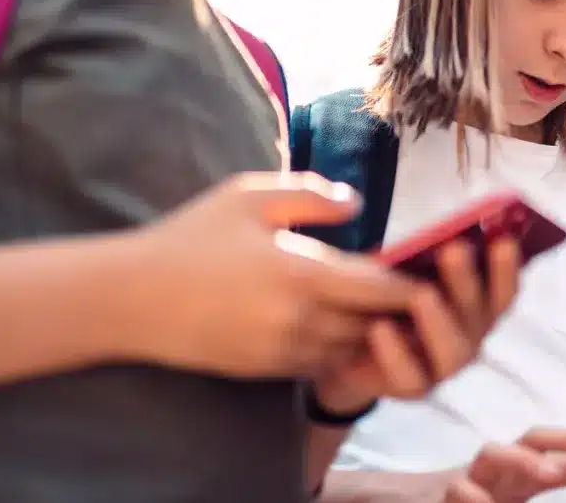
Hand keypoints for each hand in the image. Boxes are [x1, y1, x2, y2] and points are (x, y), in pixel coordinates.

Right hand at [127, 172, 420, 378]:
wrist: (132, 298)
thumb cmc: (192, 237)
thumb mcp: (248, 196)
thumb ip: (310, 195)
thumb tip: (357, 203)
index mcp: (301, 273)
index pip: (380, 288)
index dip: (412, 281)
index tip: (433, 268)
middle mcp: (298, 320)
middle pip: (374, 323)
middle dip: (397, 308)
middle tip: (418, 286)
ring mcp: (282, 351)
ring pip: (350, 348)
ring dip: (368, 330)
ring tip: (380, 304)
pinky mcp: (265, 371)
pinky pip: (320, 363)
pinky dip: (337, 346)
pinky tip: (338, 322)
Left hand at [312, 236, 522, 414]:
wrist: (343, 342)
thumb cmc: (385, 293)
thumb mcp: (402, 267)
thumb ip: (428, 254)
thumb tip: (444, 237)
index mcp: (479, 301)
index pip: (503, 287)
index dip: (507, 267)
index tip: (503, 241)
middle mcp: (471, 334)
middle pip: (482, 313)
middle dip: (467, 281)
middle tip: (454, 250)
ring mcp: (446, 364)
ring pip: (455, 350)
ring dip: (440, 321)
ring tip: (421, 296)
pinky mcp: (414, 387)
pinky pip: (411, 376)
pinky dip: (396, 352)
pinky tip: (379, 327)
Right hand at [445, 429, 565, 502]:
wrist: (414, 501)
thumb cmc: (474, 501)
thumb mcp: (513, 497)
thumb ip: (548, 484)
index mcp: (517, 473)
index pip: (553, 448)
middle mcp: (496, 469)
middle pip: (532, 438)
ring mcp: (467, 478)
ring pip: (492, 451)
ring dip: (524, 459)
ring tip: (553, 473)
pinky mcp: (442, 496)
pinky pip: (459, 490)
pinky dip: (475, 497)